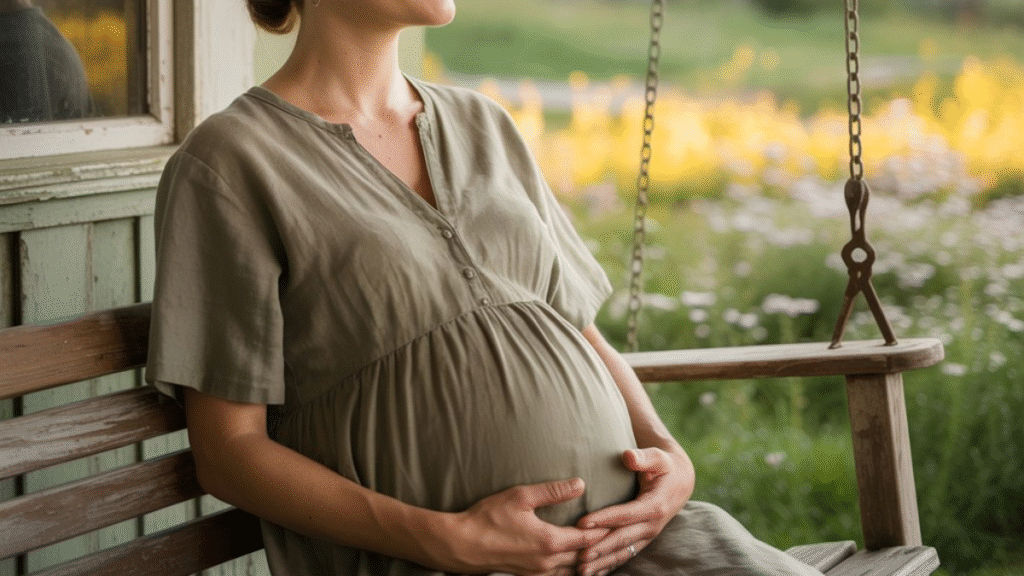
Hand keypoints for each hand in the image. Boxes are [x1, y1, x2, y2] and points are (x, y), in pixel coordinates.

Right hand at [442, 478, 609, 575]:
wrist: (462, 546)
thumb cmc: (488, 518)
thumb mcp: (520, 496)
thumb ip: (553, 491)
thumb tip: (581, 484)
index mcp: (550, 541)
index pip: (588, 538)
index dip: (605, 530)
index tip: (619, 520)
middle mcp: (548, 562)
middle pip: (585, 558)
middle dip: (601, 547)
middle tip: (617, 535)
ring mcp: (538, 573)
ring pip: (574, 571)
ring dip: (588, 561)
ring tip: (602, 550)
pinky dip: (572, 570)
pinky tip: (575, 562)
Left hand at [574, 448, 693, 575]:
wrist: (680, 480)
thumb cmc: (664, 465)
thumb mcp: (658, 457)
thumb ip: (643, 456)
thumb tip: (628, 455)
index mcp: (655, 505)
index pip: (626, 514)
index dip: (604, 518)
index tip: (582, 522)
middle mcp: (652, 525)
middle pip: (622, 539)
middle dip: (600, 549)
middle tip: (578, 556)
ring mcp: (648, 535)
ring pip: (623, 552)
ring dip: (602, 562)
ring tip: (582, 570)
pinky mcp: (643, 540)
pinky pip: (626, 555)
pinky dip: (609, 565)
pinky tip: (594, 574)